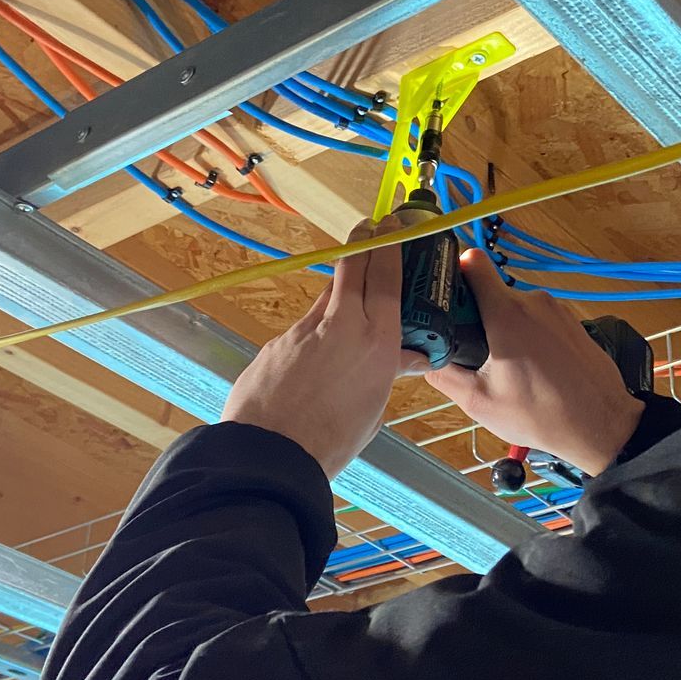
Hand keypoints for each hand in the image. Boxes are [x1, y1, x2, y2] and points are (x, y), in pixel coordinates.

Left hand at [221, 225, 419, 479]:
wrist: (272, 454)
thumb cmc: (334, 440)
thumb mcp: (374, 409)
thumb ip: (389, 373)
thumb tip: (408, 358)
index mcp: (378, 342)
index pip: (386, 277)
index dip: (389, 246)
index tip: (390, 226)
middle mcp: (344, 325)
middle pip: (355, 267)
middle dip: (364, 241)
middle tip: (371, 226)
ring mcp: (306, 329)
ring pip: (329, 291)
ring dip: (342, 280)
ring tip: (352, 280)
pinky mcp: (279, 340)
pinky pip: (305, 323)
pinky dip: (317, 324)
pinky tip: (319, 345)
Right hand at [425, 249, 643, 474]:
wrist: (601, 425)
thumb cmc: (542, 414)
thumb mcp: (479, 401)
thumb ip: (443, 374)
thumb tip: (424, 357)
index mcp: (506, 313)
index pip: (472, 263)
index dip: (453, 274)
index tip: (444, 298)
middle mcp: (533, 301)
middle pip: (490, 293)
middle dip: (476, 317)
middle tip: (472, 353)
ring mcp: (556, 309)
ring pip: (514, 308)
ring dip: (503, 330)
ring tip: (505, 367)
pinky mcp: (571, 320)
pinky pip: (537, 319)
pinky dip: (527, 336)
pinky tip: (530, 368)